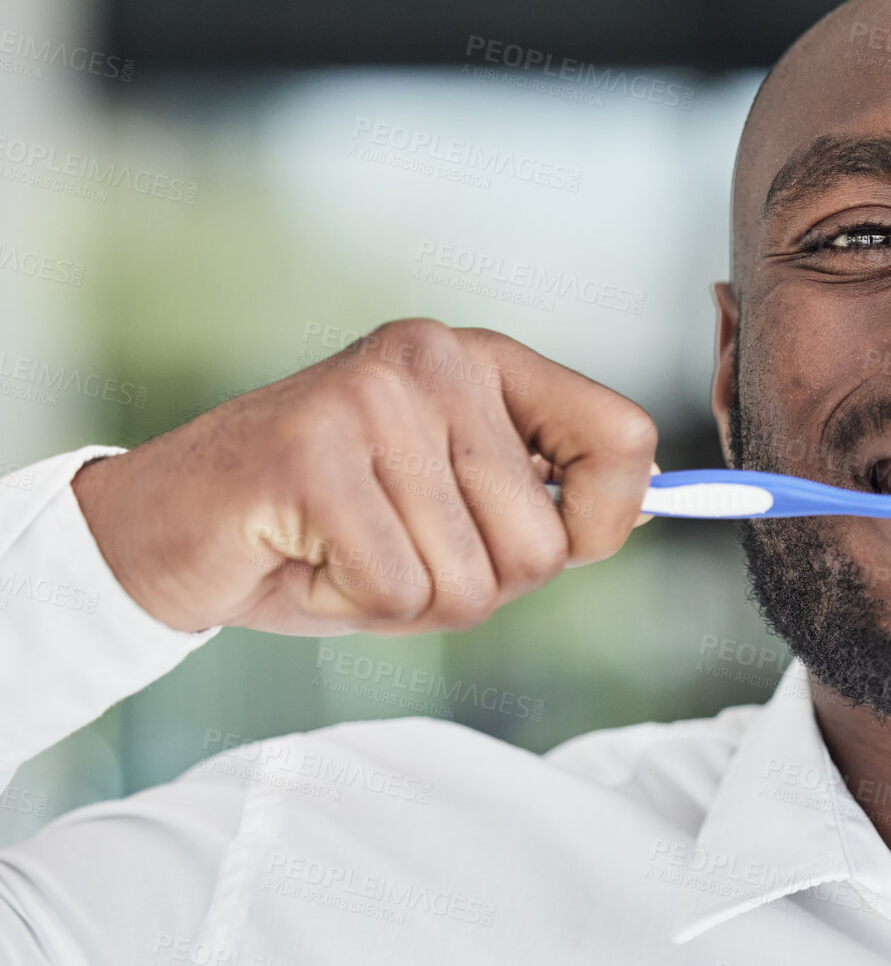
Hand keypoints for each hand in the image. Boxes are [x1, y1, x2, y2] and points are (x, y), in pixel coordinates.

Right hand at [72, 319, 658, 635]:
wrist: (166, 528)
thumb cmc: (323, 526)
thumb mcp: (450, 502)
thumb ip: (539, 498)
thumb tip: (650, 503)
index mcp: (481, 361)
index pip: (622, 438)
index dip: (608, 519)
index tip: (562, 545)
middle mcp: (434, 361)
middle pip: (543, 544)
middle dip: (476, 584)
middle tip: (396, 552)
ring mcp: (371, 399)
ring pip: (471, 579)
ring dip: (408, 600)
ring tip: (345, 551)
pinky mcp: (312, 456)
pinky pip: (398, 589)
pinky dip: (353, 603)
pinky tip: (305, 559)